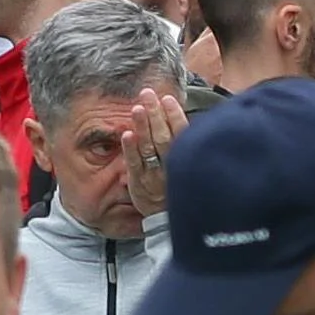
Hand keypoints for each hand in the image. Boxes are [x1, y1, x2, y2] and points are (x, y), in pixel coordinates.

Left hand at [128, 88, 185, 217]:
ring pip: (149, 149)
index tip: (168, 99)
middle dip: (156, 115)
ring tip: (137, 108)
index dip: (175, 116)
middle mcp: (172, 168)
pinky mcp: (138, 184)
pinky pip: (134, 165)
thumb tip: (178, 114)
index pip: (182, 135)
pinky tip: (126, 134)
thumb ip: (185, 142)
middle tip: (148, 94)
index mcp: (186, 161)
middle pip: (164, 138)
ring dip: (143, 127)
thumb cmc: (179, 185)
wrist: (169, 220)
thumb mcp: (188, 166)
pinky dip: (130, 149)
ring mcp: (154, 176)